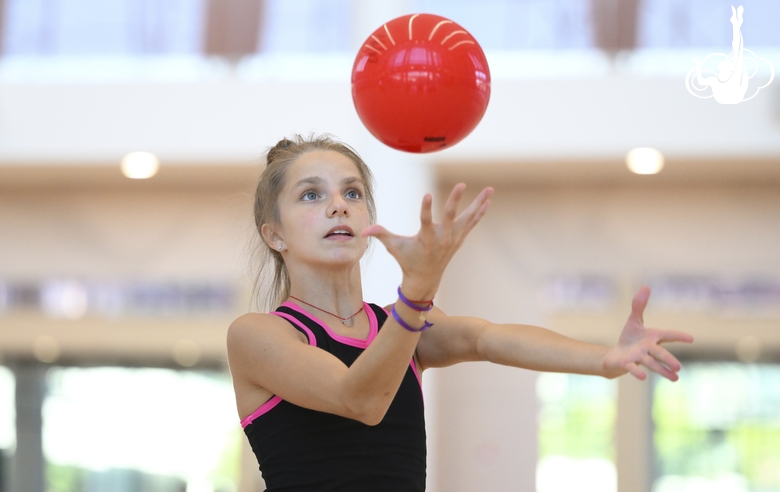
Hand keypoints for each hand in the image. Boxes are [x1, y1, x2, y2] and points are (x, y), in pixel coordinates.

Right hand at [361, 183, 492, 298]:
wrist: (425, 279)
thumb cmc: (407, 260)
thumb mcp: (393, 247)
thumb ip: (380, 235)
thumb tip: (362, 232)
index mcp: (425, 239)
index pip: (425, 222)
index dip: (425, 209)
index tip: (427, 195)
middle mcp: (442, 238)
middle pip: (450, 217)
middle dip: (454, 201)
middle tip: (461, 184)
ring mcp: (453, 239)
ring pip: (468, 219)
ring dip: (478, 204)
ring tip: (490, 190)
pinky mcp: (459, 239)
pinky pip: (471, 224)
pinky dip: (479, 213)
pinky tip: (487, 201)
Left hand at [603, 286, 693, 380]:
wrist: (617, 356)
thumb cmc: (629, 339)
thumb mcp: (634, 320)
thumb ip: (639, 305)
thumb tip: (646, 287)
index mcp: (652, 338)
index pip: (667, 335)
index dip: (678, 336)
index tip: (691, 339)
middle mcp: (647, 349)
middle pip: (659, 353)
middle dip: (668, 359)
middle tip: (678, 367)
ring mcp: (638, 357)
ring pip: (650, 363)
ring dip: (661, 370)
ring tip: (675, 378)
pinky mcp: (627, 364)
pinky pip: (633, 368)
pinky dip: (637, 372)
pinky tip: (643, 377)